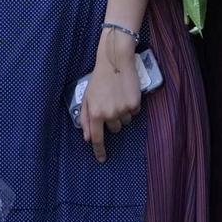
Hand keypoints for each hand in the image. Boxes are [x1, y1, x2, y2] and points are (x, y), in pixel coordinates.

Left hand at [80, 47, 142, 163]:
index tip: (102, 159)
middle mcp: (109, 114)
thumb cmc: (99, 79)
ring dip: (122, 114)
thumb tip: (87, 137)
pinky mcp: (135, 105)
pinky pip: (134, 114)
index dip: (99, 150)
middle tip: (109, 103)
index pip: (96, 138)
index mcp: (95, 113)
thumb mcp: (87, 97)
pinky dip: (130, 106)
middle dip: (112, 120)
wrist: (115, 62)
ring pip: (125, 122)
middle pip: (114, 129)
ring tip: (117, 96)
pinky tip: (126, 94)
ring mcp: (123, 110)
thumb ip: (86, 118)